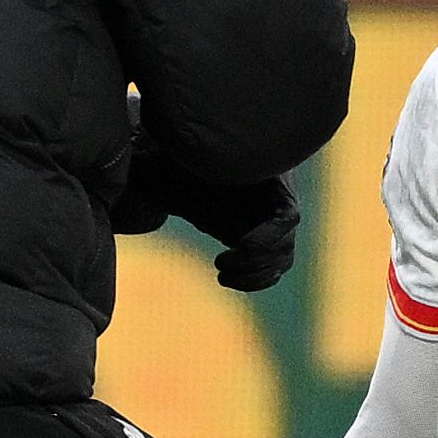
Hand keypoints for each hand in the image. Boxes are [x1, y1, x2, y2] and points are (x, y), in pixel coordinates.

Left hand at [112, 141, 302, 292]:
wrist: (172, 169)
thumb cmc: (174, 157)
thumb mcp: (174, 157)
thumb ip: (168, 160)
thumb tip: (150, 165)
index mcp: (264, 179)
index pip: (288, 214)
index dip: (270, 236)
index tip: (240, 244)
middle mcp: (273, 200)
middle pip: (286, 241)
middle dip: (258, 260)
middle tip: (221, 264)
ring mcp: (267, 220)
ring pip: (281, 257)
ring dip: (257, 273)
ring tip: (222, 274)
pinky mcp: (256, 237)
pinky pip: (270, 266)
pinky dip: (255, 279)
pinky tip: (227, 278)